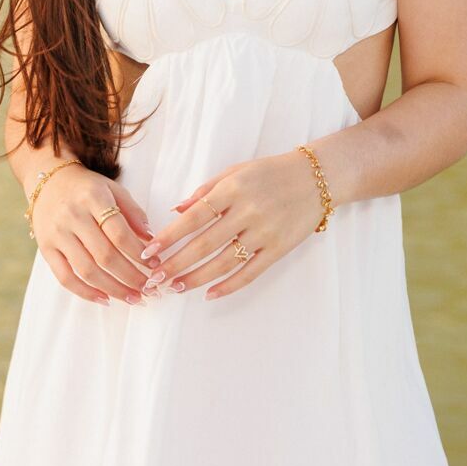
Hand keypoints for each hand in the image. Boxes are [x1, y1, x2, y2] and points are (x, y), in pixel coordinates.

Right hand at [30, 164, 164, 305]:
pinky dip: (86, 293)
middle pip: (105, 255)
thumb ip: (133, 212)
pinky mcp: (46, 248)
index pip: (119, 232)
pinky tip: (105, 299)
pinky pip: (65, 278)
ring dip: (113, 289)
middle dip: (130, 277)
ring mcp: (57, 234)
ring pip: (87, 270)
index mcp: (93, 197)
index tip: (154, 265)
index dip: (138, 253)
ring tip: (133, 298)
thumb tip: (151, 239)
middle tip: (148, 289)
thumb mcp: (113, 189)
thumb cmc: (86, 187)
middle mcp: (73, 216)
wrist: (47, 181)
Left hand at [139, 150, 325, 300]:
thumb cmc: (270, 172)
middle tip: (155, 278)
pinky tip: (210, 294)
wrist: (317, 179)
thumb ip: (206, 190)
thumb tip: (176, 210)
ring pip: (224, 262)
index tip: (149, 251)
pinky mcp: (278, 249)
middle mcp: (248, 211)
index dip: (169, 236)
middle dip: (176, 263)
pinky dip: (229, 286)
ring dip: (197, 278)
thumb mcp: (236, 171)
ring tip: (176, 287)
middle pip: (205, 244)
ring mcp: (264, 232)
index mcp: (234, 188)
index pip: (194, 216)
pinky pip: (250, 272)